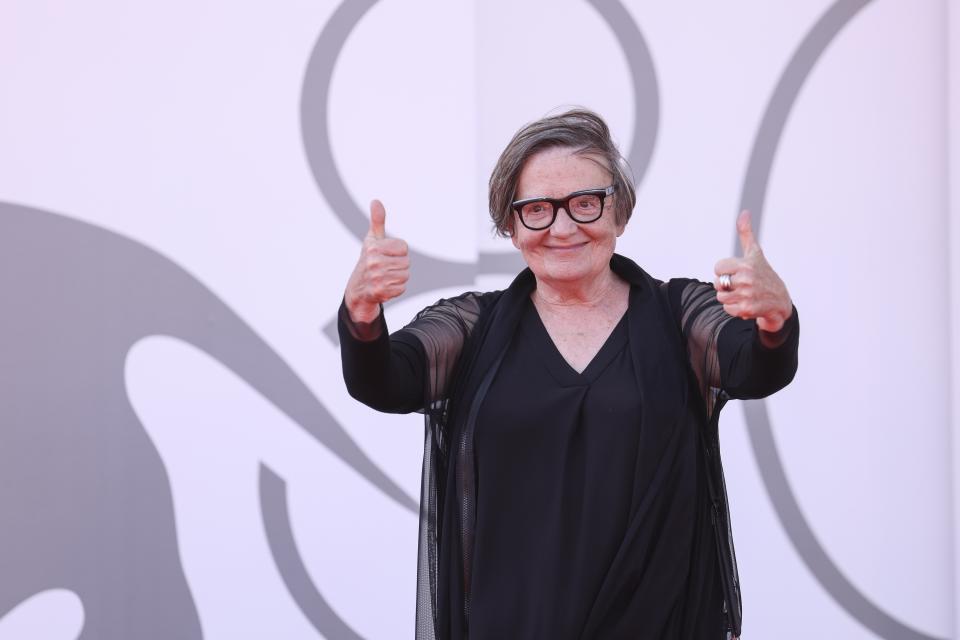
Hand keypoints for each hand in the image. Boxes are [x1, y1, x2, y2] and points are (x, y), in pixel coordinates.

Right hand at [344, 200, 409, 322]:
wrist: (358, 289)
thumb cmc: (368, 260)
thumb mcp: (372, 240)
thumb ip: (377, 221)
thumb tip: (376, 201)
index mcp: (373, 248)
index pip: (403, 247)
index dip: (398, 251)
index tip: (386, 255)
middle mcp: (373, 262)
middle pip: (406, 262)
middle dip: (398, 265)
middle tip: (385, 267)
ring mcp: (376, 278)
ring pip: (405, 275)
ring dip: (398, 277)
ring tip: (385, 276)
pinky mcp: (381, 292)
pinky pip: (402, 287)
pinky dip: (396, 288)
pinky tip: (385, 286)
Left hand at [713, 210, 791, 332]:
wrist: (780, 301)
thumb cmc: (764, 275)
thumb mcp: (755, 253)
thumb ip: (746, 234)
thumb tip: (744, 212)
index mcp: (746, 264)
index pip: (717, 268)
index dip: (725, 271)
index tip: (737, 272)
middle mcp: (747, 279)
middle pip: (717, 283)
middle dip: (727, 285)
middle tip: (741, 285)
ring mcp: (747, 295)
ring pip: (721, 297)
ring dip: (730, 297)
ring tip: (744, 294)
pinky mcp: (747, 309)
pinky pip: (727, 309)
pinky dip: (734, 309)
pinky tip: (746, 303)